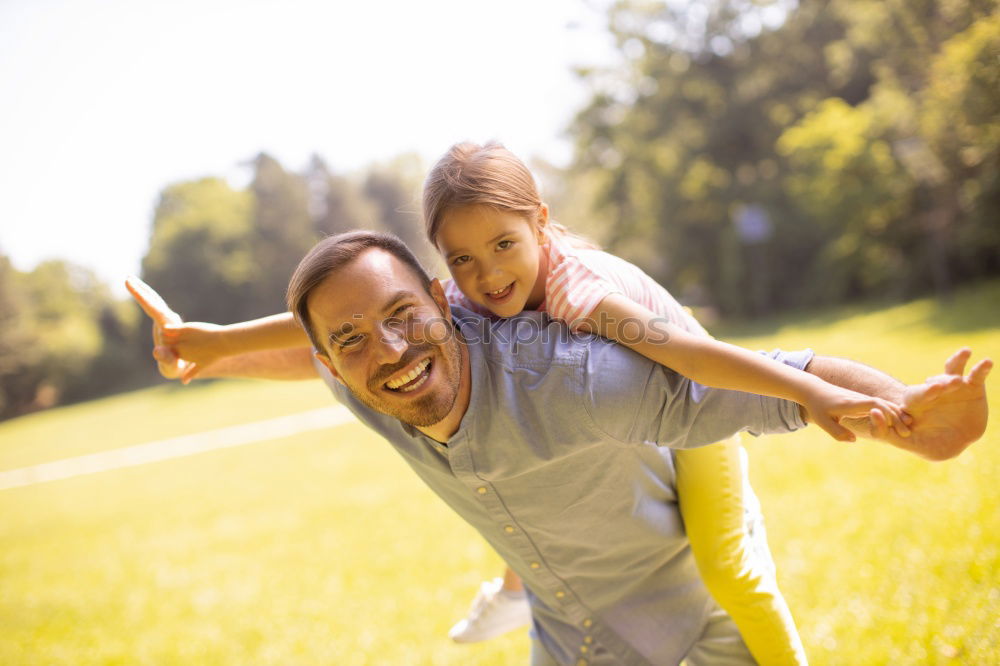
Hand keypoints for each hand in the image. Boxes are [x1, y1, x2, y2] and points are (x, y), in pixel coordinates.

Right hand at [125, 276, 195, 382]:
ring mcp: (167, 320)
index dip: (143, 298)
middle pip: (154, 301)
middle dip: (141, 290)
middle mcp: (169, 321)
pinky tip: (141, 292)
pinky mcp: (164, 322)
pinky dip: (146, 297)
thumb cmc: (177, 368)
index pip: (155, 309)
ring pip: (155, 302)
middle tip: (127, 278)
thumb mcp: (171, 367)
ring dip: (143, 291)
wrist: (186, 366)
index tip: (132, 286)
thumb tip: (157, 351)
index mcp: (170, 328)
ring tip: (130, 281)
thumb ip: (166, 360)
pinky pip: (154, 306)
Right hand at [159, 321, 232, 381]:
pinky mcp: (185, 329)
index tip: (169, 343)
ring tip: (167, 330)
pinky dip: (166, 328)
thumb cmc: (214, 354)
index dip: (167, 347)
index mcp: (182, 356)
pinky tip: (168, 326)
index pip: (166, 352)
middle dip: (164, 339)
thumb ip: (191, 372)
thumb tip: (184, 382)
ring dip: (164, 333)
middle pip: (164, 343)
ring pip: (164, 335)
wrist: (223, 342)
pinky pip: (169, 329)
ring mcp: (182, 339)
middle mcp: (179, 348)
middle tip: (165, 335)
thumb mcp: (202, 365)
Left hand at [804, 383, 910, 442]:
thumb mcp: (822, 421)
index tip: (894, 424)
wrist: (815, 390)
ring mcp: (862, 399)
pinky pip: (880, 405)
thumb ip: (837, 432)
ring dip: (896, 414)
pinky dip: (891, 412)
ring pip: (884, 404)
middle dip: (896, 417)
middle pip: (882, 404)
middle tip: (906, 433)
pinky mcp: (863, 401)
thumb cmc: (817, 407)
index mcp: (850, 403)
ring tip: (907, 429)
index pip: (872, 403)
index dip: (885, 412)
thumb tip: (854, 440)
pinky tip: (900, 422)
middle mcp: (858, 399)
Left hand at [867, 348, 990, 459]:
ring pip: (952, 371)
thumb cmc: (928, 444)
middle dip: (942, 382)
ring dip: (957, 363)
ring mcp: (952, 387)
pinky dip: (981, 368)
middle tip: (950, 384)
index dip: (924, 392)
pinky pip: (976, 375)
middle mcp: (933, 391)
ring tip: (965, 355)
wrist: (956, 443)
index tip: (934, 390)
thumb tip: (873, 413)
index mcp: (916, 402)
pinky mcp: (972, 388)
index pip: (916, 395)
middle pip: (935, 382)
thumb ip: (885, 432)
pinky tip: (987, 362)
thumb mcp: (907, 442)